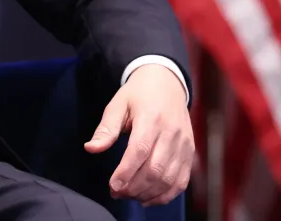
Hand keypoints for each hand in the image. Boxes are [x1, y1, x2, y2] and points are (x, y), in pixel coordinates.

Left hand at [84, 63, 193, 205]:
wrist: (167, 82)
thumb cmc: (138, 94)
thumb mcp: (117, 104)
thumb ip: (106, 129)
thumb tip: (90, 148)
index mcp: (151, 118)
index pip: (139, 150)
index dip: (126, 172)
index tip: (113, 186)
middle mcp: (171, 132)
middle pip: (155, 169)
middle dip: (134, 186)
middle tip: (117, 192)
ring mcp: (184, 143)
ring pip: (168, 179)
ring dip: (148, 193)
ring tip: (130, 195)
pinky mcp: (190, 152)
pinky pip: (181, 181)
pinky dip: (166, 195)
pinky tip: (149, 197)